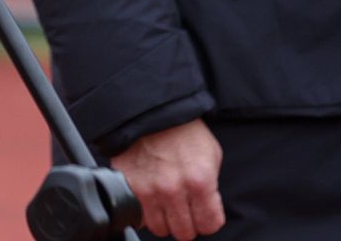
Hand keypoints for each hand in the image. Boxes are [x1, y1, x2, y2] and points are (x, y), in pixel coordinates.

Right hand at [113, 119, 224, 239]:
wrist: (152, 111)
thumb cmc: (184, 131)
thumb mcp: (211, 155)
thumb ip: (211, 188)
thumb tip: (207, 210)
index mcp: (200, 181)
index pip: (210, 225)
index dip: (208, 220)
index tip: (204, 214)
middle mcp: (173, 190)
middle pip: (184, 233)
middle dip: (187, 222)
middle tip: (184, 208)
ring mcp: (148, 190)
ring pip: (160, 229)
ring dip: (165, 220)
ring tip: (166, 203)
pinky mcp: (129, 187)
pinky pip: (138, 217)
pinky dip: (145, 212)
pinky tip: (151, 197)